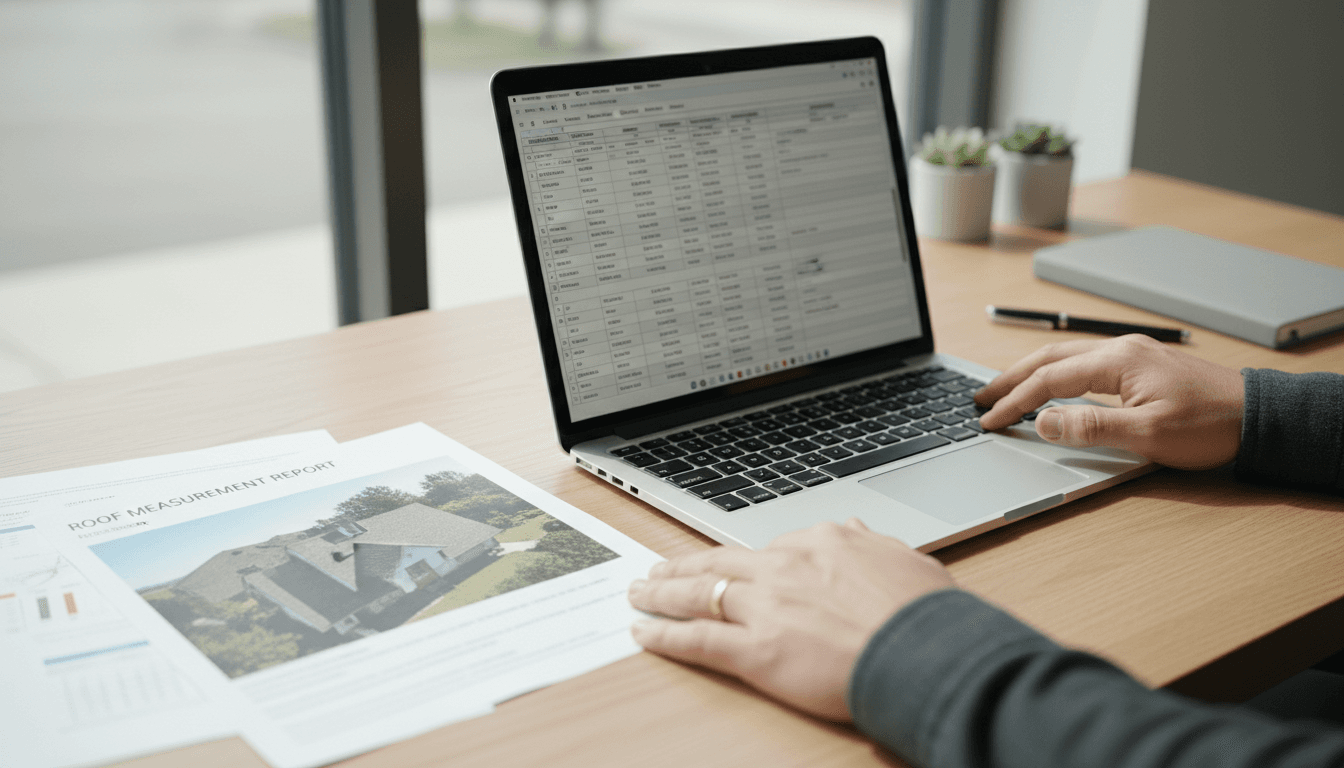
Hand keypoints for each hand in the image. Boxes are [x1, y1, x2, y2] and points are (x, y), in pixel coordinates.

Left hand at [627, 519, 955, 720]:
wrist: (928, 652)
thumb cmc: (927, 615)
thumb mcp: (907, 561)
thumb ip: (874, 546)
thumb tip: (857, 530)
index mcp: (823, 543)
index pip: (771, 548)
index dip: (745, 561)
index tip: (731, 565)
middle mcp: (786, 566)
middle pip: (720, 562)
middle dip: (684, 565)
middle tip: (659, 568)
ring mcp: (766, 606)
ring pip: (698, 592)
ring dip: (662, 592)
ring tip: (640, 592)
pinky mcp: (755, 650)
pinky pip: (698, 639)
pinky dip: (665, 635)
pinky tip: (645, 633)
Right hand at [975, 334, 1243, 468]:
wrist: (1260, 418)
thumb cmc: (1211, 427)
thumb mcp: (1148, 436)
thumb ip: (1090, 427)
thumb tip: (1044, 422)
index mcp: (1118, 361)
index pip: (1049, 379)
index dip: (1014, 401)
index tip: (989, 420)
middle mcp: (1121, 349)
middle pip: (1049, 358)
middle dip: (1009, 378)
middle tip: (979, 399)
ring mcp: (1132, 355)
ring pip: (1065, 357)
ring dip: (1030, 373)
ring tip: (1003, 391)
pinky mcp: (1142, 366)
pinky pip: (1084, 363)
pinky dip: (1055, 374)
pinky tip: (1049, 388)